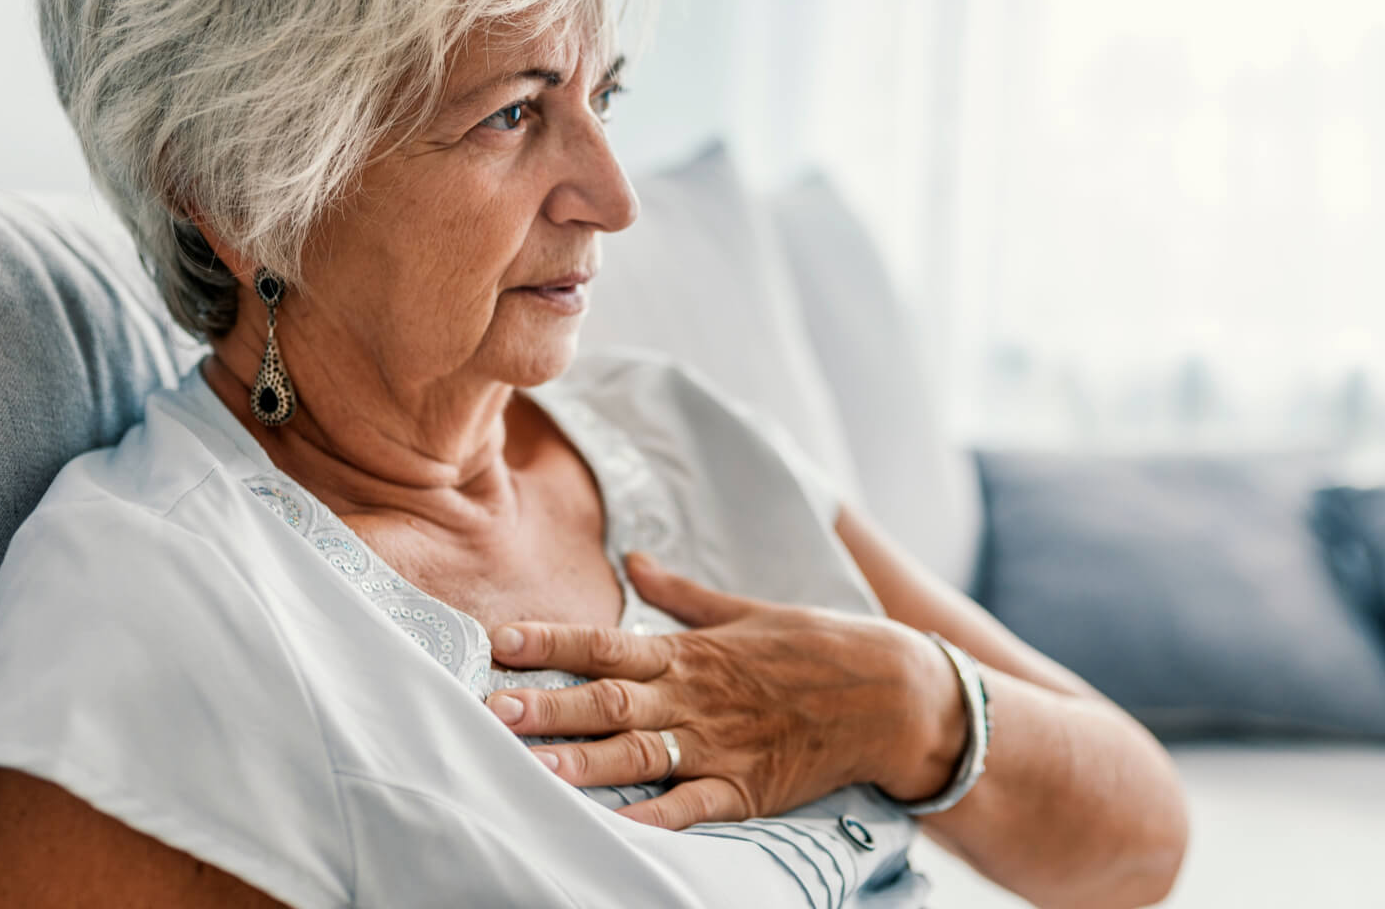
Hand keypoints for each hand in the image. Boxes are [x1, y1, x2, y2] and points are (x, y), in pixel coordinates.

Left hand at [483, 551, 967, 829]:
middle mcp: (696, 697)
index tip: (500, 641)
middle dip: (548, 704)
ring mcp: (719, 745)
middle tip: (492, 708)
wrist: (891, 693)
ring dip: (582, 761)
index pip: (606, 642)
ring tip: (531, 765)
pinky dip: (652, 819)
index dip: (551, 642)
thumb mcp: (744, 610)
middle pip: (608, 701)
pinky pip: (692, 808)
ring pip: (639, 754)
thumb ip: (681, 594)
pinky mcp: (747, 788)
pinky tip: (610, 828)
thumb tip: (634, 557)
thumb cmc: (817, 647)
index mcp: (690, 652)